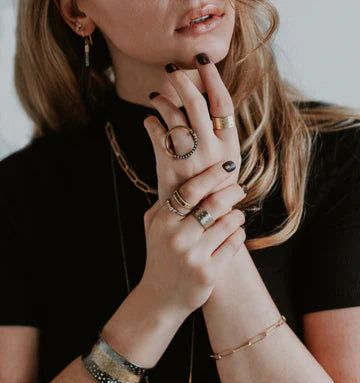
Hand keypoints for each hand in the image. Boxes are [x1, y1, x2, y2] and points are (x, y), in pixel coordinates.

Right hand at [140, 161, 245, 314]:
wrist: (161, 298)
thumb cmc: (160, 256)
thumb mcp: (153, 228)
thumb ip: (165, 202)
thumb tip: (190, 176)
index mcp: (163, 222)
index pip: (192, 190)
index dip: (213, 174)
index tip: (228, 166)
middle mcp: (177, 238)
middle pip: (214, 204)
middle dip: (232, 192)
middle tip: (240, 189)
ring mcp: (193, 257)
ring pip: (228, 223)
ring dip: (237, 215)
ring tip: (236, 215)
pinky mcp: (209, 273)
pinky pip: (234, 244)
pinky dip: (239, 234)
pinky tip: (236, 233)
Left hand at [143, 52, 241, 204]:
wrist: (197, 220)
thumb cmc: (211, 189)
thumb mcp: (225, 163)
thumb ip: (218, 136)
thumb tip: (205, 100)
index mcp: (230, 147)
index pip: (222, 102)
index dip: (212, 77)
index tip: (202, 58)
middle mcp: (212, 150)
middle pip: (196, 103)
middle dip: (181, 81)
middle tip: (171, 70)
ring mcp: (190, 159)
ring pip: (173, 116)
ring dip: (162, 101)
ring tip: (155, 98)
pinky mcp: (169, 167)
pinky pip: (156, 134)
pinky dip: (150, 122)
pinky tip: (149, 120)